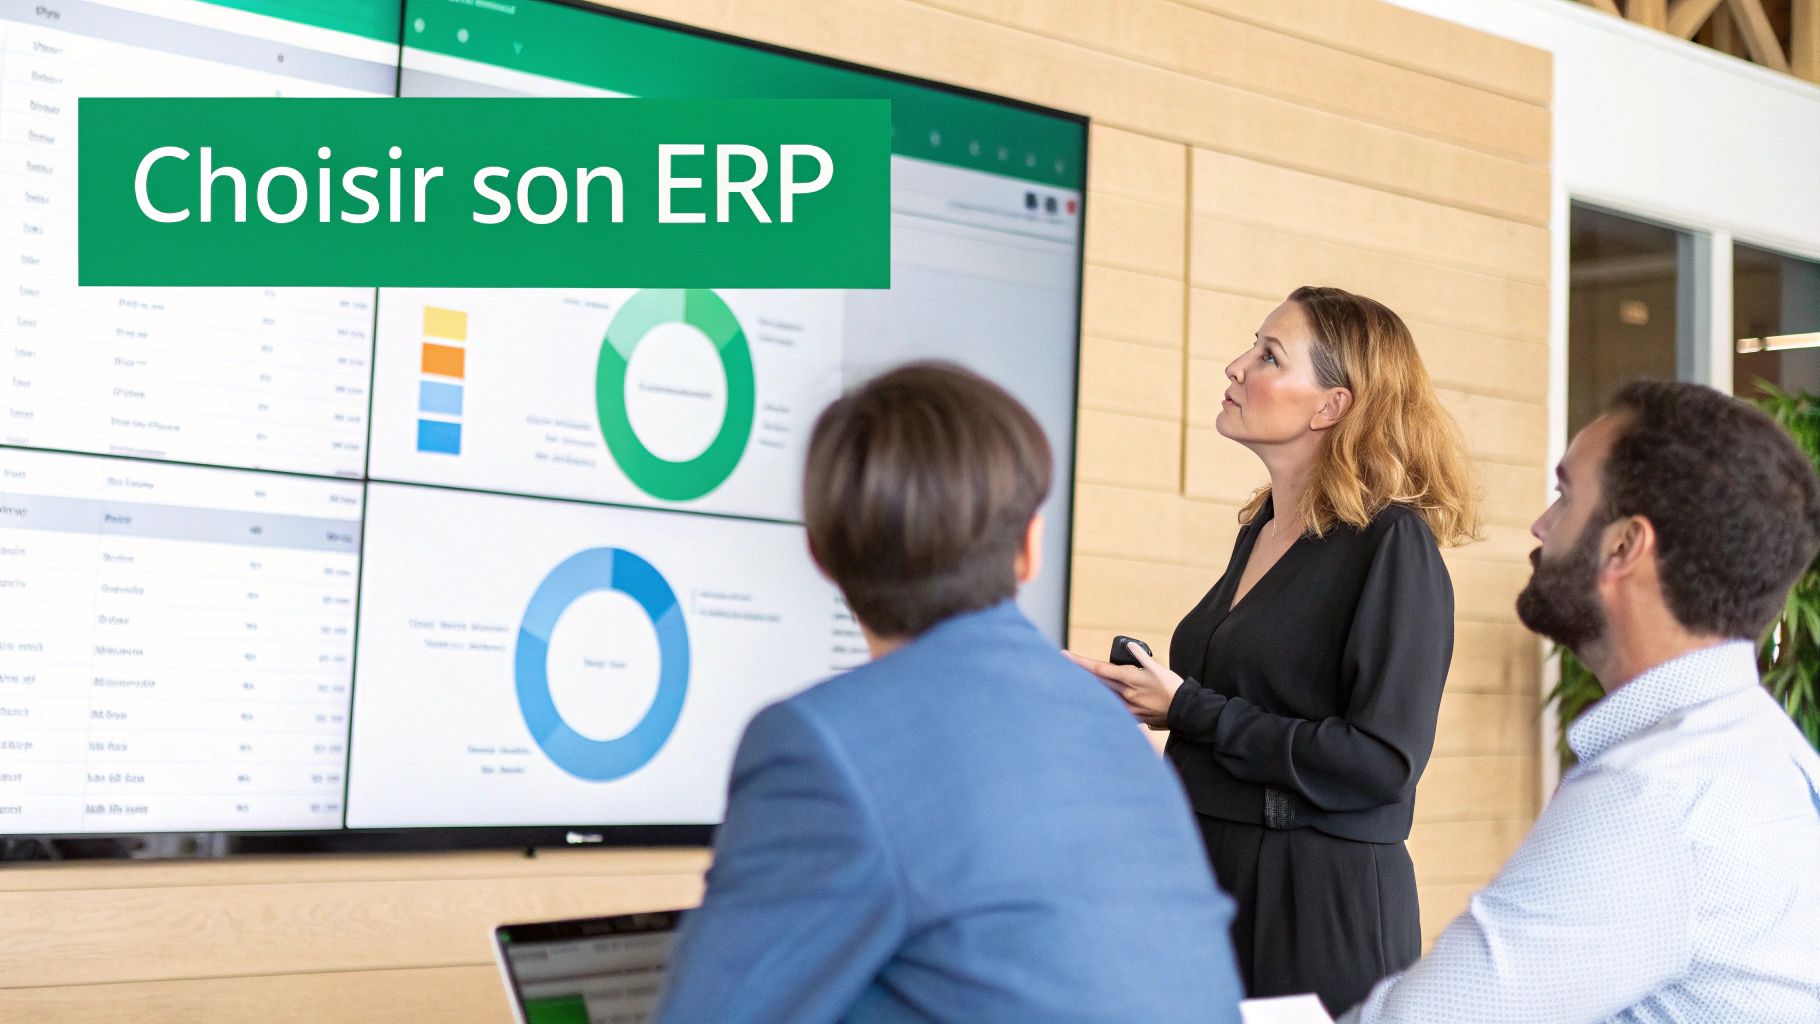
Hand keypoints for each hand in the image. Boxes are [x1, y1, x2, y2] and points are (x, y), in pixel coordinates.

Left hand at [1064, 644, 1183, 728]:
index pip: (1099, 669)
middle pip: (1097, 683)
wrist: (1186, 711)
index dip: (1080, 662)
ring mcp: (1128, 708)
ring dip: (1091, 689)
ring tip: (1078, 682)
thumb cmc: (1173, 687)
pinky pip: (1116, 709)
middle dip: (1080, 674)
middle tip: (1064, 665)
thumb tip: (1129, 645)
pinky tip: (1101, 701)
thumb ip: (1142, 656)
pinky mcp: (1134, 717)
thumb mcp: (1158, 668)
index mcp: (1130, 679)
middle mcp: (1125, 694)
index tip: (1064, 655)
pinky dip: (1107, 703)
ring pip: (1104, 696)